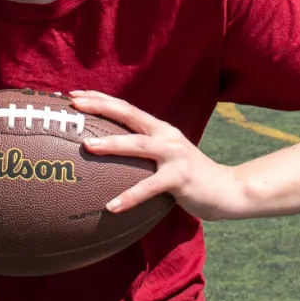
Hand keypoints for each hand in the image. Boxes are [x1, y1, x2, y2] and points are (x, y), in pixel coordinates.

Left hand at [68, 90, 246, 221]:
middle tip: (74, 104)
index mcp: (159, 129)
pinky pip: (149, 188)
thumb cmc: (187, 176)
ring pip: (138, 146)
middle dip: (101, 106)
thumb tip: (107, 157)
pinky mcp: (179, 178)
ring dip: (112, 144)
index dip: (100, 98)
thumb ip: (142, 154)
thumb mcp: (164, 158)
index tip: (74, 93)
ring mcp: (174, 155)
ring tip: (87, 146)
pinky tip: (111, 207)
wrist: (225, 190)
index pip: (126, 108)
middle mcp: (165, 136)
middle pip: (129, 115)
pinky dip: (129, 197)